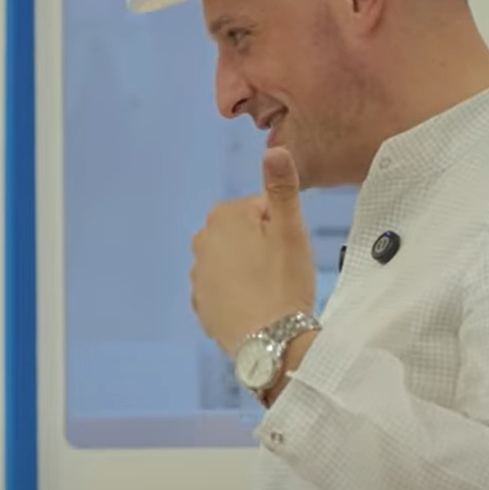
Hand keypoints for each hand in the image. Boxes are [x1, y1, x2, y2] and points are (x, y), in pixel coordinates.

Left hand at [191, 147, 317, 355]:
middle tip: (282, 270)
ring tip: (270, 290)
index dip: (281, 227)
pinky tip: (255, 307)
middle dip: (264, 247)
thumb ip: (281, 187)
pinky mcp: (200, 303)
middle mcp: (202, 241)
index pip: (262, 209)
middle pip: (244, 234)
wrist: (268, 340)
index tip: (288, 249)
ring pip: (234, 262)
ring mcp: (197, 274)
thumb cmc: (283, 282)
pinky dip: (239, 295)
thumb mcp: (291, 229)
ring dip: (250, 271)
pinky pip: (224, 289)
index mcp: (224, 216)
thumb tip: (274, 149)